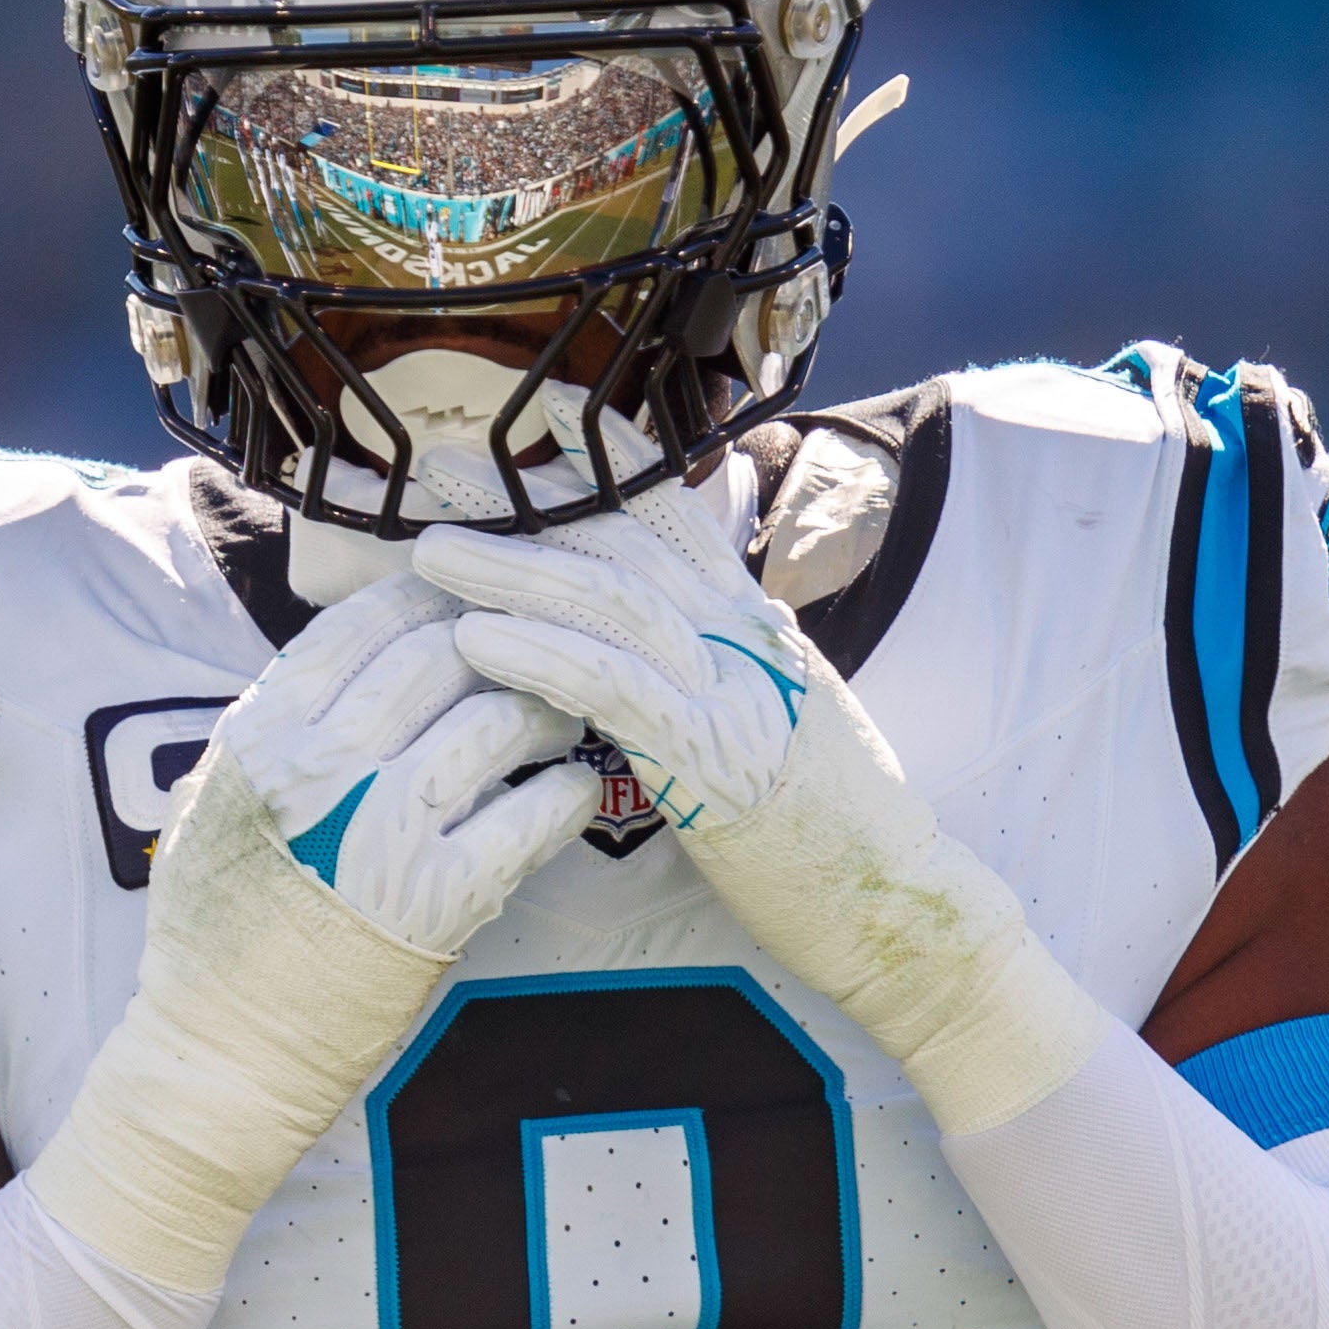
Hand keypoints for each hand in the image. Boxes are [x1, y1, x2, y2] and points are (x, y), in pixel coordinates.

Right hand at [26, 573, 598, 1294]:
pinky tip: (571, 789)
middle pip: (441, 654)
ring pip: (497, 719)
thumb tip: (341, 656)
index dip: (427, 596)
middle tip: (535, 651)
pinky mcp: (443, 898)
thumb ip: (268, 727)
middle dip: (498, 643)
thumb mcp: (209, 802)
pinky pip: (534, 813)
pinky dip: (566, 791)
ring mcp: (386, 829)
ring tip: (559, 716)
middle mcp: (324, 766)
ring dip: (543, 708)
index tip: (465, 600)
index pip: (362, 622)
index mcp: (264, 735)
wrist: (223, 1054)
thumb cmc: (212, 932)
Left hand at [415, 394, 1112, 1137]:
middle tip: (440, 473)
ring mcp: (733, 689)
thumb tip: (674, 625)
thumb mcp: (782, 711)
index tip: (529, 430)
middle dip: (524, 501)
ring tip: (430, 553)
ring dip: (510, 570)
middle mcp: (745, 636)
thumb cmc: (833, 823)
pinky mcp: (713, 757)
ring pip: (609, 598)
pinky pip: (614, 685)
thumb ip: (726, 658)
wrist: (898, 899)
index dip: (598, 465)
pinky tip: (476, 641)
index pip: (671, 515)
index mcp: (754, 622)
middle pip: (622, 538)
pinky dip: (541, 653)